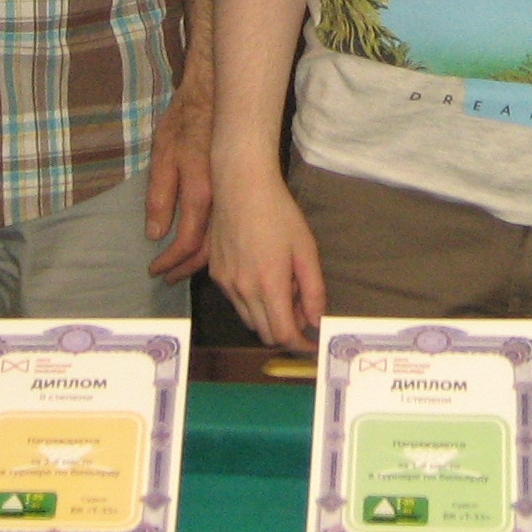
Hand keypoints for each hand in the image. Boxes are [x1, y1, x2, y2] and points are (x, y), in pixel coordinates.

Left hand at [144, 77, 214, 279]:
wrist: (214, 99)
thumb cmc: (184, 124)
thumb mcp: (162, 157)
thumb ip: (159, 197)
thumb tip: (155, 234)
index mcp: (200, 194)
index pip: (185, 242)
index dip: (170, 261)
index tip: (156, 271)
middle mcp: (221, 203)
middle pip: (208, 250)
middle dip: (185, 268)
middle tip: (169, 278)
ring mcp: (232, 199)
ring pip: (221, 242)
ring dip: (201, 260)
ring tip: (183, 269)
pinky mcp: (237, 193)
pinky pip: (227, 229)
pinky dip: (215, 245)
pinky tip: (204, 249)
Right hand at [207, 165, 325, 347]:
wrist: (241, 185)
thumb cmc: (278, 213)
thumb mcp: (306, 249)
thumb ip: (313, 290)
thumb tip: (316, 320)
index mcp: (269, 285)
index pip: (283, 335)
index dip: (300, 345)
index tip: (312, 343)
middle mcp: (243, 290)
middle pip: (265, 333)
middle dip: (287, 330)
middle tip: (302, 308)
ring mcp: (226, 283)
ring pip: (248, 319)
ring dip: (268, 316)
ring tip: (284, 287)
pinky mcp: (215, 273)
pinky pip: (235, 301)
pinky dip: (251, 301)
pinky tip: (262, 275)